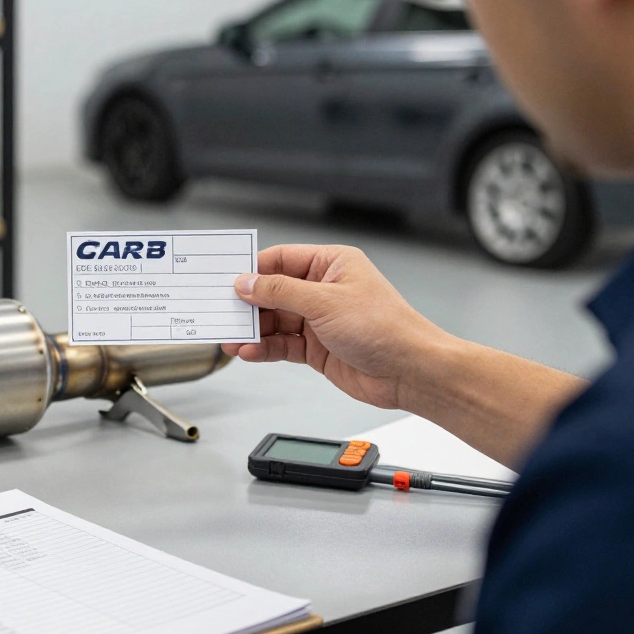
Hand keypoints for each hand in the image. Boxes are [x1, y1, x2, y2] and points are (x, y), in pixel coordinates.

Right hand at [222, 245, 451, 409]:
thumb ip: (281, 292)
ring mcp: (319, 320)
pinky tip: (250, 352)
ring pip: (274, 321)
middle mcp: (323, 290)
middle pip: (272, 293)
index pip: (280, 261)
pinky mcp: (317, 348)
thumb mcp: (325, 302)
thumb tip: (247, 283)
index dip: (252, 271)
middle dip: (248, 306)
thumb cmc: (386, 328)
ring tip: (232, 340)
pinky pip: (282, 344)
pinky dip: (264, 348)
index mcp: (330, 265)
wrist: (410, 371)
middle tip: (222, 314)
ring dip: (252, 331)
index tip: (227, 282)